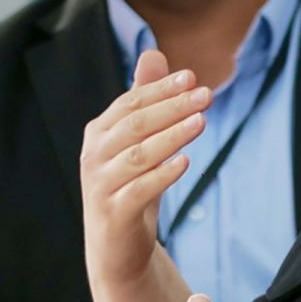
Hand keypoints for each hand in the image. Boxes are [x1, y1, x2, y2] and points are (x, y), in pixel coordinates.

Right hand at [80, 48, 210, 301]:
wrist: (116, 248)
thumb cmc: (130, 187)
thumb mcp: (139, 141)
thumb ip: (144, 99)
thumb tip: (154, 52)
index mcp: (99, 133)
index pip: (130, 103)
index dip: (160, 89)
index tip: (192, 77)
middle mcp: (94, 156)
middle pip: (136, 124)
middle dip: (172, 107)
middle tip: (206, 95)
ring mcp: (100, 185)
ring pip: (139, 155)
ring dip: (171, 136)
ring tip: (201, 122)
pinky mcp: (113, 214)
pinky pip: (140, 190)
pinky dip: (162, 175)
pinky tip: (185, 162)